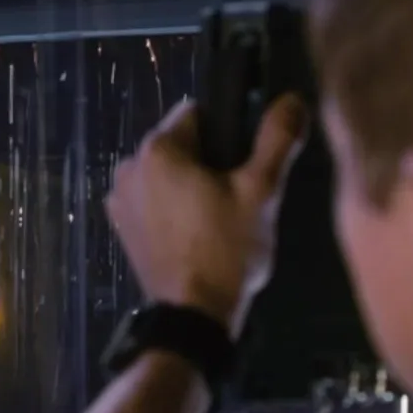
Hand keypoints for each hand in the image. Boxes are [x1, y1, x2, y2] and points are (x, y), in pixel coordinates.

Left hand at [105, 95, 307, 335]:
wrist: (192, 314)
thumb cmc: (227, 249)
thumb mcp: (261, 190)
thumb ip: (277, 139)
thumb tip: (292, 99)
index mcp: (157, 149)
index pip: (197, 114)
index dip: (227, 134)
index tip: (242, 165)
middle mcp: (128, 167)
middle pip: (179, 146)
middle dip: (207, 162)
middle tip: (234, 198)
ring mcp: (120, 199)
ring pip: (165, 175)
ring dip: (188, 187)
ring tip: (216, 220)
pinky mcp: (122, 227)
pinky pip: (152, 201)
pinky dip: (171, 209)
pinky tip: (194, 235)